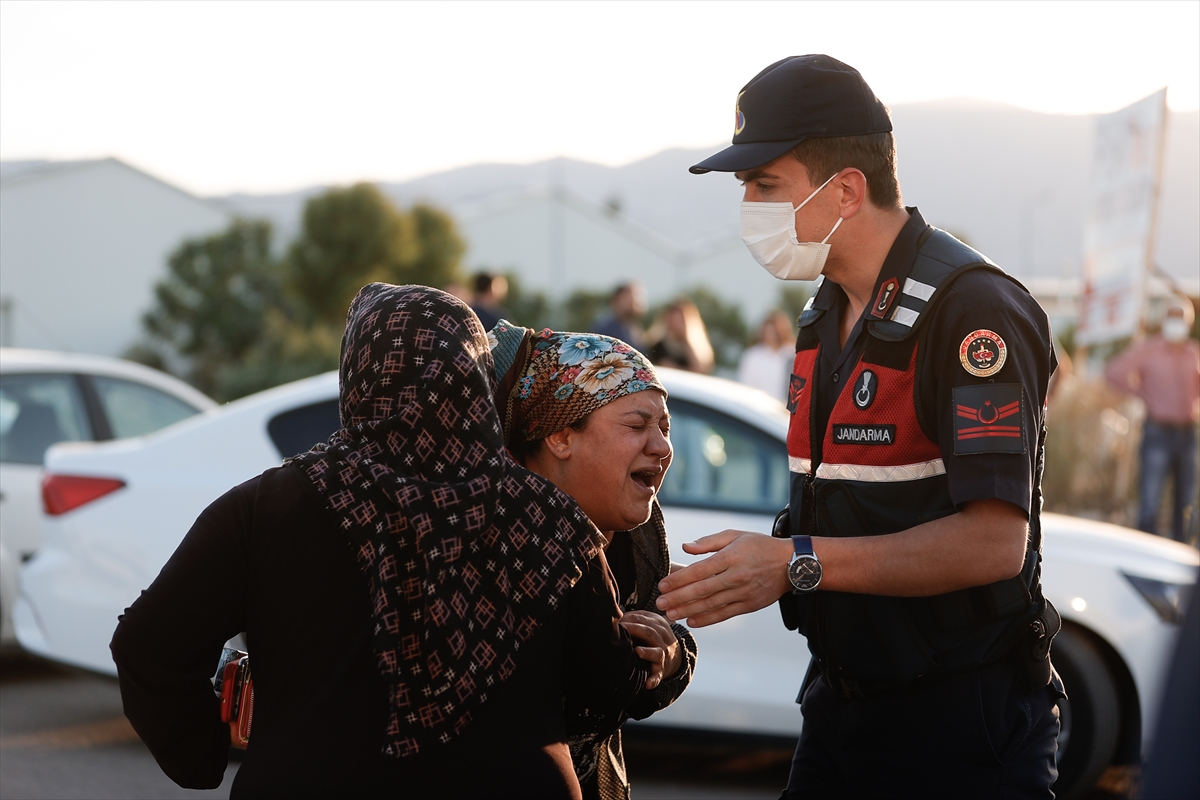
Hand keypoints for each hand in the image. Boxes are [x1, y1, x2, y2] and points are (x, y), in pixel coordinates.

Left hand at [619, 610, 681, 689]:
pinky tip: (647, 684)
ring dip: (647, 652)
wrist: (676, 656)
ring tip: (638, 651)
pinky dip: (653, 680)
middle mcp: (661, 640)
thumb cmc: (656, 638)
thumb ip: (637, 618)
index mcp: (658, 626)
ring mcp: (662, 656)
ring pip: (656, 653)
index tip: (617, 619)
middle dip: (635, 629)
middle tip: (622, 628)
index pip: (643, 619)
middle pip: (649, 632)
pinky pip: (658, 676)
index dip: (630, 618)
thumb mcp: (652, 623)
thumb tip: (618, 613)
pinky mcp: (661, 671)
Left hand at [655, 530, 791, 626]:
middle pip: (702, 589)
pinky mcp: (750, 605)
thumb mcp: (735, 535)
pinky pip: (725, 614)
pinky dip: (708, 619)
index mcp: (731, 557)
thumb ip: (708, 542)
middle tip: (660, 603)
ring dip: (689, 611)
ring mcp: (744, 592)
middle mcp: (736, 576)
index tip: (662, 584)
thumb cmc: (760, 546)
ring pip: (712, 604)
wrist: (792, 563)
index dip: (679, 579)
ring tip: (670, 615)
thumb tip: (685, 547)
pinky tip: (692, 621)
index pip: (700, 570)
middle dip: (678, 597)